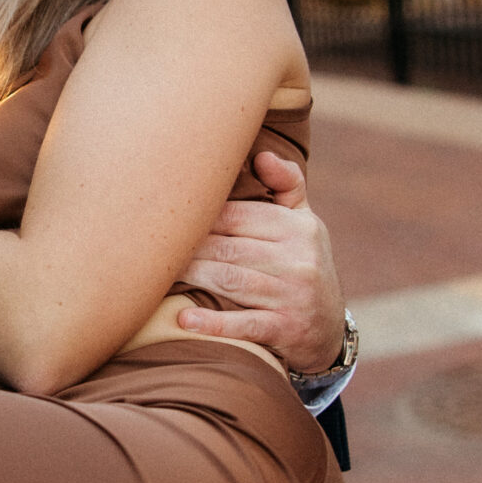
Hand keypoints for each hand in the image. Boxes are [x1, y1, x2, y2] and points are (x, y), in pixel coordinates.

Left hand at [173, 152, 345, 373]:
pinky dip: (213, 324)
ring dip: (192, 278)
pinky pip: (245, 324)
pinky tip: (184, 320)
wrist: (330, 327)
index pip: (237, 216)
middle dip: (189, 249)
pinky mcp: (286, 328)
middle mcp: (299, 259)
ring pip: (231, 281)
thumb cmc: (303, 264)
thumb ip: (287, 185)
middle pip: (228, 248)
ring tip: (159, 277)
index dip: (199, 218)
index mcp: (298, 227)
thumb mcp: (305, 223)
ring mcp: (293, 295)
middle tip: (151, 250)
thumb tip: (261, 154)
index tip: (167, 221)